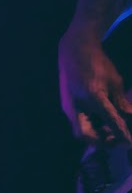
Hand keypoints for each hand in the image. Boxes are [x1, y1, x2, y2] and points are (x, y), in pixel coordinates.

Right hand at [59, 25, 131, 145]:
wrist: (74, 49)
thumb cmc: (98, 63)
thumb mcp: (115, 81)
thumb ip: (122, 104)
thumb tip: (129, 119)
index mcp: (92, 96)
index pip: (111, 122)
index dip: (123, 135)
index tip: (130, 143)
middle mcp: (77, 103)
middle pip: (85, 135)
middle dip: (102, 142)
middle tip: (117, 139)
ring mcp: (69, 104)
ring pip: (80, 130)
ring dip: (97, 135)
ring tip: (111, 130)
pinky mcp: (67, 104)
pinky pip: (79, 122)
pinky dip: (91, 126)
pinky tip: (102, 120)